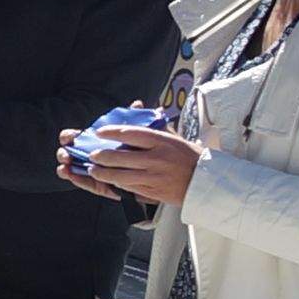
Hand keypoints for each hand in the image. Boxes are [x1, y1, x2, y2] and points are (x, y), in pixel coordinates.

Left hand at [71, 124, 201, 206]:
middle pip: (120, 156)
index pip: (131, 133)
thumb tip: (138, 107)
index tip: (99, 132)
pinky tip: (109, 180)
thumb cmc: (190, 157)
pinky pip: (129, 187)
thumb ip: (155, 125)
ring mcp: (153, 176)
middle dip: (102, 156)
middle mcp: (156, 158)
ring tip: (94, 170)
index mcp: (162, 141)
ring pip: (120, 175)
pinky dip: (116, 183)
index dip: (112, 132)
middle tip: (92, 154)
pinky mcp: (152, 191)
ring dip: (103, 173)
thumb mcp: (174, 138)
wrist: (206, 181)